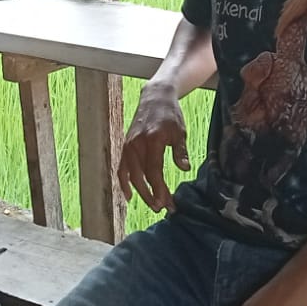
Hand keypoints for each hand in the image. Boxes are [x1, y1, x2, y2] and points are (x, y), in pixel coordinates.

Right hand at [118, 82, 189, 210]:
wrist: (155, 97)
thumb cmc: (170, 114)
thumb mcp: (180, 131)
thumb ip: (180, 151)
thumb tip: (184, 169)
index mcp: (152, 139)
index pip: (153, 171)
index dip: (159, 189)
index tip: (167, 203)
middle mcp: (137, 143)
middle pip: (141, 176)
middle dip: (151, 195)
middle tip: (163, 208)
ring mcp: (128, 145)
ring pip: (130, 175)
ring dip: (140, 192)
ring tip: (152, 204)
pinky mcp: (125, 146)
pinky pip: (122, 168)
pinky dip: (124, 182)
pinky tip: (129, 196)